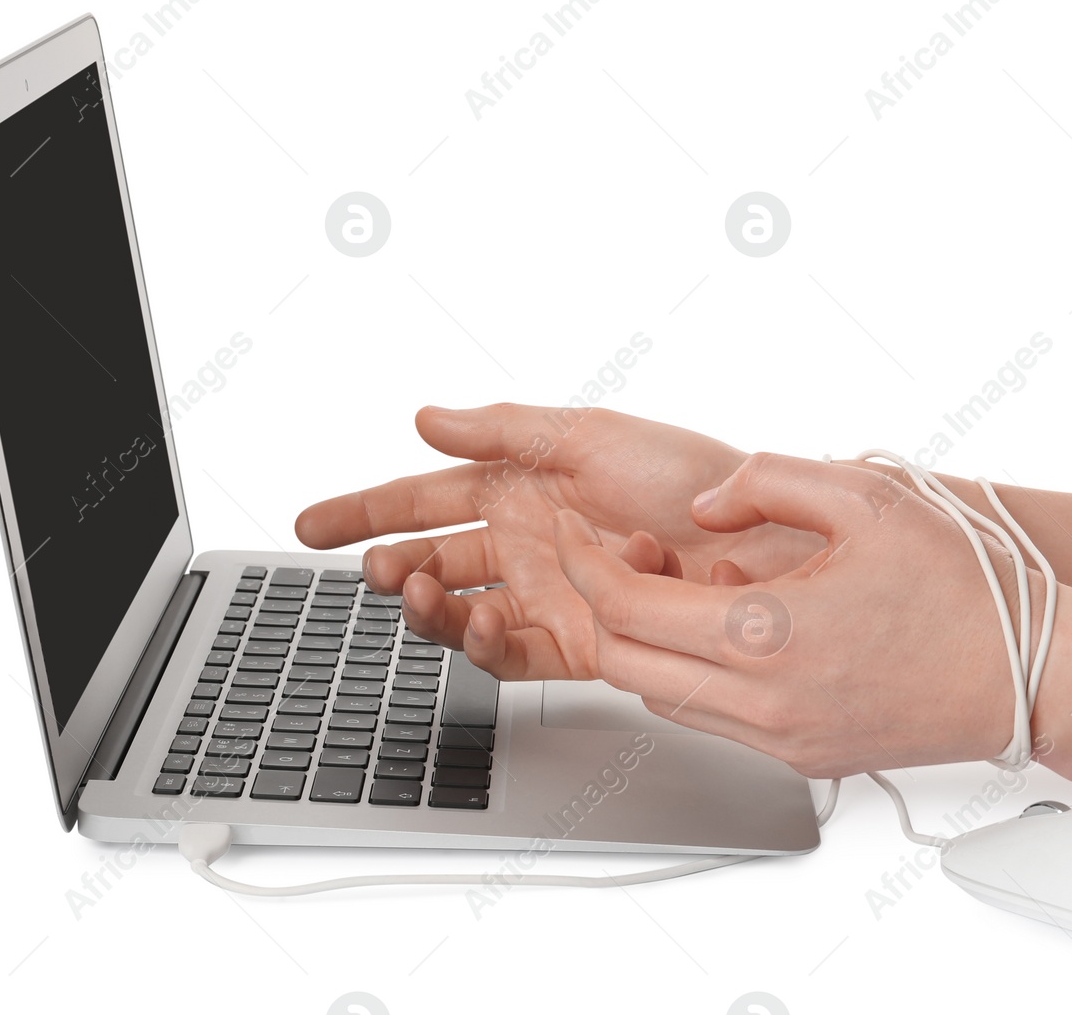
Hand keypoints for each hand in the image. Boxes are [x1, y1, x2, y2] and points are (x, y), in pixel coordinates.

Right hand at [293, 404, 827, 679]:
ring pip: (461, 610)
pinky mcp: (575, 644)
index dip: (365, 511)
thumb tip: (424, 418)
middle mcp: (525, 543)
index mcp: (519, 484)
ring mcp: (546, 595)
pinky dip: (482, 644)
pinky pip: (509, 652)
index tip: (310, 526)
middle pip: (434, 560)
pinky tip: (478, 622)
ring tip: (420, 594)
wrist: (760, 545)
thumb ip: (502, 430)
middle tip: (377, 570)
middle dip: (394, 567)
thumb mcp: (588, 434)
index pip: (423, 499)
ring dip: (431, 608)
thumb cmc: (686, 476)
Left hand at [552, 452, 1025, 776]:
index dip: (583, 562)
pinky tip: (736, 624)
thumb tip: (699, 508)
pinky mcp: (800, 759)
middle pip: (623, 662)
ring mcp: (779, 741)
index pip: (625, 606)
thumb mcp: (864, 496)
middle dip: (600, 601)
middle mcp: (761, 703)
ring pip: (660, 697)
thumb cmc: (963, 589)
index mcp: (765, 635)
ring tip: (690, 579)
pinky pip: (711, 717)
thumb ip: (763, 481)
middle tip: (622, 552)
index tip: (574, 531)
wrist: (1032, 677)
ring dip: (648, 638)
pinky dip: (693, 670)